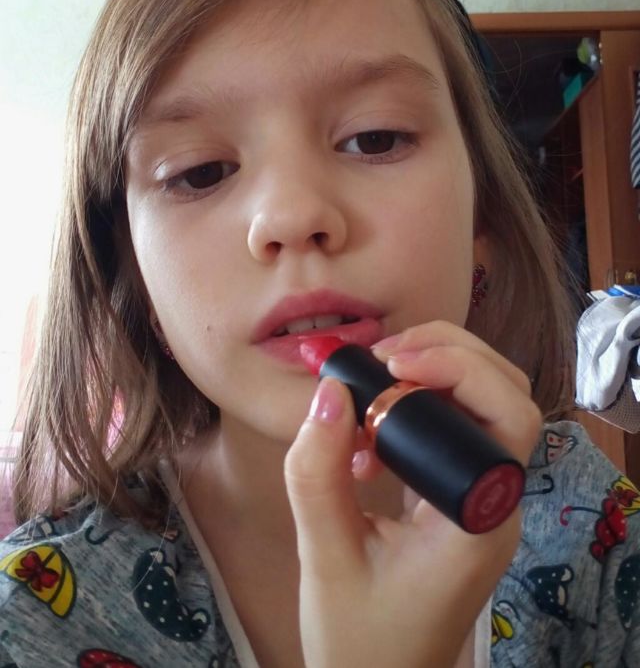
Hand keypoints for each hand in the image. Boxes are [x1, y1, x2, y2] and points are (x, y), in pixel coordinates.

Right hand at [284, 320, 541, 667]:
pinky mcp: (460, 497)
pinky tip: (371, 421)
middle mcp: (494, 502)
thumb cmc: (360, 641)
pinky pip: (457, 427)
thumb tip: (327, 392)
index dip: (458, 372)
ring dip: (436, 370)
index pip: (506, 418)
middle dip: (449, 354)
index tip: (389, 367)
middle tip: (381, 355)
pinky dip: (419, 401)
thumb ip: (317, 476)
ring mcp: (482, 498)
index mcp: (479, 522)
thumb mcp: (324, 559)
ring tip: (375, 373)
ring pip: (486, 403)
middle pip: (507, 394)